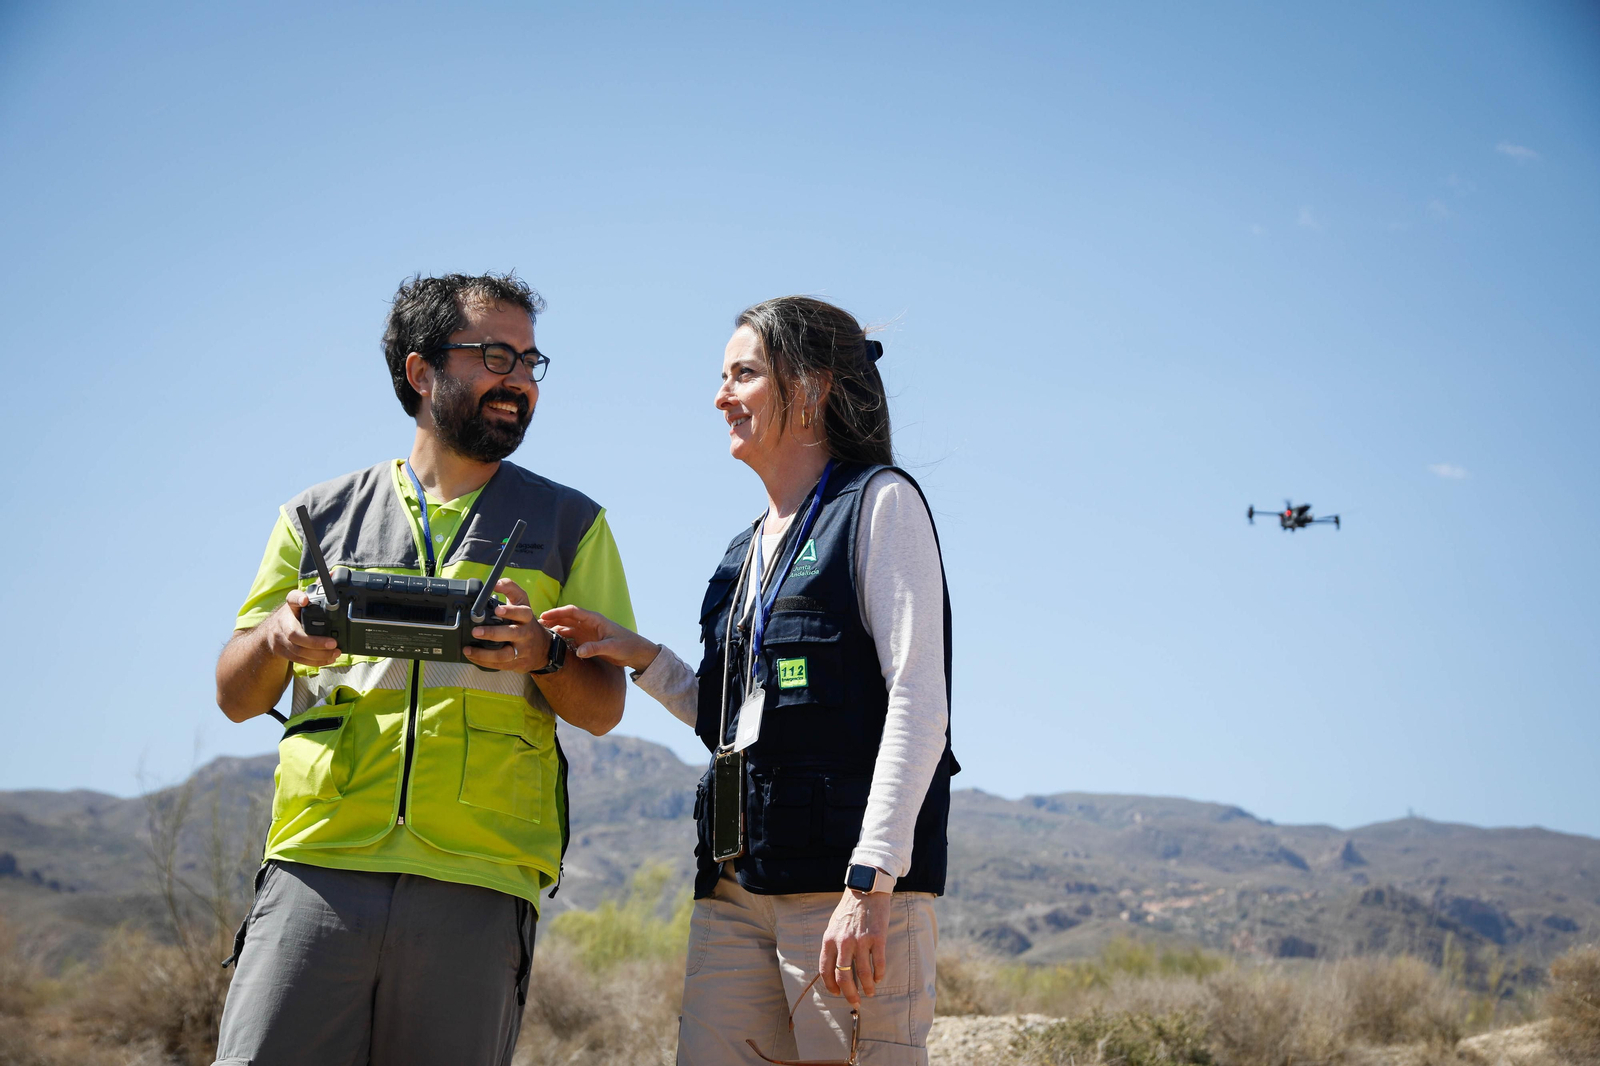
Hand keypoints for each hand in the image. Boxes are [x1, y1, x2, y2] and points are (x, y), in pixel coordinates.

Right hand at [259, 589, 341, 667]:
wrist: (270, 631)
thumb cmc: (293, 614)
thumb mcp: (303, 600)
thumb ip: (318, 588)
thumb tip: (335, 573)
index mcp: (290, 606)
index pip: (291, 599)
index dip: (297, 598)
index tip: (305, 599)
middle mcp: (282, 622)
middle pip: (295, 634)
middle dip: (315, 641)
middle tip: (333, 643)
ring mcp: (280, 638)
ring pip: (298, 650)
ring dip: (318, 654)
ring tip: (336, 653)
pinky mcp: (282, 651)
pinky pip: (298, 659)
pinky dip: (315, 661)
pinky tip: (328, 659)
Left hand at [462, 578, 551, 671]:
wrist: (543, 649)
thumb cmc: (526, 623)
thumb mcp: (522, 604)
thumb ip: (510, 589)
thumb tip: (495, 582)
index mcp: (526, 617)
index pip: (522, 612)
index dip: (510, 611)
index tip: (497, 609)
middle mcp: (525, 634)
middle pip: (511, 634)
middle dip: (493, 633)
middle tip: (476, 631)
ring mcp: (521, 650)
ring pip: (504, 654)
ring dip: (485, 653)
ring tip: (469, 649)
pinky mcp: (516, 663)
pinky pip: (499, 665)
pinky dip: (483, 661)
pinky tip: (472, 656)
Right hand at [539, 605, 659, 672]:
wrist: (636, 652)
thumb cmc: (627, 646)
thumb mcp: (612, 647)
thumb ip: (595, 648)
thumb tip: (579, 652)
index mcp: (595, 619)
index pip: (573, 612)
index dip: (557, 612)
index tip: (544, 615)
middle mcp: (589, 624)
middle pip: (567, 618)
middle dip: (552, 619)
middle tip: (537, 624)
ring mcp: (588, 632)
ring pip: (567, 628)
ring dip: (555, 629)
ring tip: (542, 634)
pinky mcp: (588, 641)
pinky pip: (572, 638)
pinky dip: (562, 639)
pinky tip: (554, 644)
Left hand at [819, 888, 889, 1007]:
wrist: (866, 889)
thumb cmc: (849, 909)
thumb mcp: (833, 925)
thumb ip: (832, 945)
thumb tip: (834, 968)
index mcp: (829, 940)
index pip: (825, 970)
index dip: (830, 986)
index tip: (836, 993)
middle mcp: (843, 942)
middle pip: (844, 977)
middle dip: (849, 993)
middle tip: (854, 1001)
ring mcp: (861, 941)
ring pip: (863, 973)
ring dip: (867, 987)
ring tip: (870, 992)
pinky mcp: (877, 938)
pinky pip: (878, 963)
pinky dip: (879, 974)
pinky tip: (879, 978)